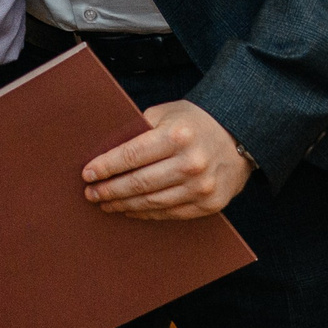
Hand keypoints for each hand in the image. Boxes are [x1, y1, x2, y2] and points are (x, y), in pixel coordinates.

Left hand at [82, 100, 252, 219]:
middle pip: (139, 183)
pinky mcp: (209, 204)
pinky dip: (146, 213)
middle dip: (109, 190)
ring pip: (152, 202)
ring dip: (123, 205)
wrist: (240, 136)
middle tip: (90, 193)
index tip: (87, 174)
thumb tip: (103, 152)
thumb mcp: (167, 113)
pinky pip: (169, 213)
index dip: (106, 167)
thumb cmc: (195, 122)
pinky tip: (130, 209)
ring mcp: (202, 187)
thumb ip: (138, 129)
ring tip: (105, 203)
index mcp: (178, 135)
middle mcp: (192, 163)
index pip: (132, 155)